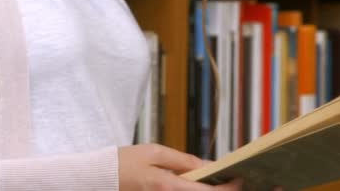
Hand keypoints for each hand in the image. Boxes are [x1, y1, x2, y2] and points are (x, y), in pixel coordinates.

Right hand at [118, 144, 241, 189]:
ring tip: (222, 181)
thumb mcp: (154, 153)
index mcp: (167, 186)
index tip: (241, 178)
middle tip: (236, 180)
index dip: (229, 188)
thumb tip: (208, 164)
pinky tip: (202, 183)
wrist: (98, 179)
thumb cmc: (124, 163)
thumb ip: (183, 160)